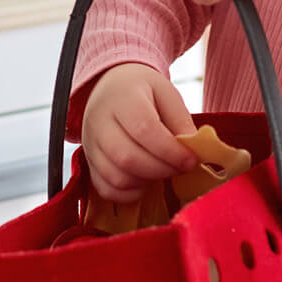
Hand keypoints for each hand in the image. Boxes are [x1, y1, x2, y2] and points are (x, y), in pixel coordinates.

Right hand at [81, 63, 196, 202]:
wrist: (110, 87)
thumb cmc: (142, 91)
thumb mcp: (166, 93)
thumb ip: (181, 121)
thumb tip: (193, 150)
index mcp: (122, 98)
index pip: (144, 130)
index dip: (170, 151)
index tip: (190, 160)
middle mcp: (99, 122)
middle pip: (128, 157)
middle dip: (161, 170)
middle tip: (180, 168)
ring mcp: (90, 145)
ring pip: (116, 177)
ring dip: (146, 182)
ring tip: (163, 171)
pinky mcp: (88, 162)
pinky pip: (105, 189)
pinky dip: (128, 194)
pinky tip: (145, 182)